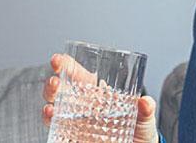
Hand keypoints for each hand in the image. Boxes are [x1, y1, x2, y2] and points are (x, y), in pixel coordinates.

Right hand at [42, 53, 159, 142]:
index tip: (58, 60)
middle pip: (62, 89)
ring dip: (49, 101)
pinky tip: (51, 116)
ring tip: (51, 104)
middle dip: (53, 84)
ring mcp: (75, 122)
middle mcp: (83, 106)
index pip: (79, 75)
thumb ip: (145, 110)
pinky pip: (56, 128)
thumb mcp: (144, 119)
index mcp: (99, 95)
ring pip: (55, 106)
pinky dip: (50, 121)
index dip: (67, 65)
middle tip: (55, 82)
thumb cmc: (138, 132)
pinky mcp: (72, 137)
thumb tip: (145, 102)